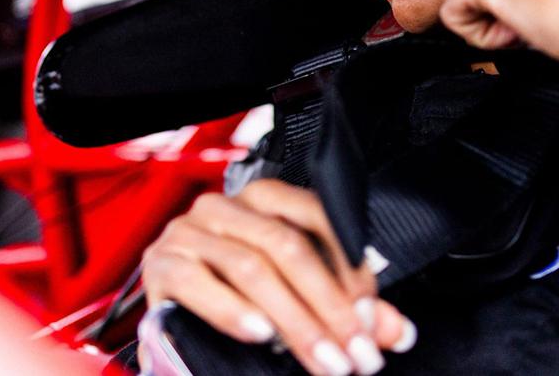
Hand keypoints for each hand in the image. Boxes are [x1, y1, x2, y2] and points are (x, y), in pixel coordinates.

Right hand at [141, 179, 415, 374]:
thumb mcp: (297, 297)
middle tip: (357, 351)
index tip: (372, 315)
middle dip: (329, 305)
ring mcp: (189, 232)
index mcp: (262, 199)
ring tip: (323, 358)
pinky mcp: (162, 265)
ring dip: (294, 320)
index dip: (348, 266)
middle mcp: (225, 206)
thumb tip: (397, 332)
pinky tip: (261, 335)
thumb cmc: (239, 299)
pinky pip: (199, 283)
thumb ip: (343, 309)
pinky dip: (233, 311)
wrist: (174, 324)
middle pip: (287, 246)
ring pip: (251, 267)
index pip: (316, 215)